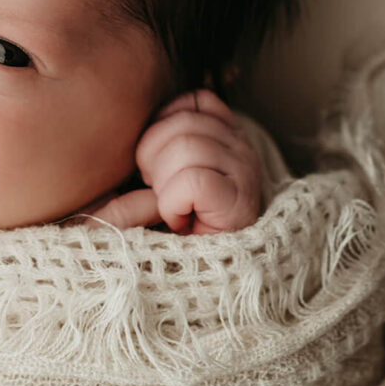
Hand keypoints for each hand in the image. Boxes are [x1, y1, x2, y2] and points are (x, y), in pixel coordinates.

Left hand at [76, 90, 262, 234]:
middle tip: (160, 195)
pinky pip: (192, 181)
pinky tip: (180, 220)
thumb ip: (152, 141)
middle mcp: (244, 150)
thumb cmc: (160, 227)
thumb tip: (138, 107)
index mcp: (227, 137)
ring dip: (164, 185)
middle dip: (154, 160)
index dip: (162, 128)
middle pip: (184, 123)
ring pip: (188, 148)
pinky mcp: (240, 202)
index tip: (155, 168)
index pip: (197, 100)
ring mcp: (247, 174)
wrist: (185, 285)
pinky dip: (173, 204)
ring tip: (171, 209)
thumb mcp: (152, 175)